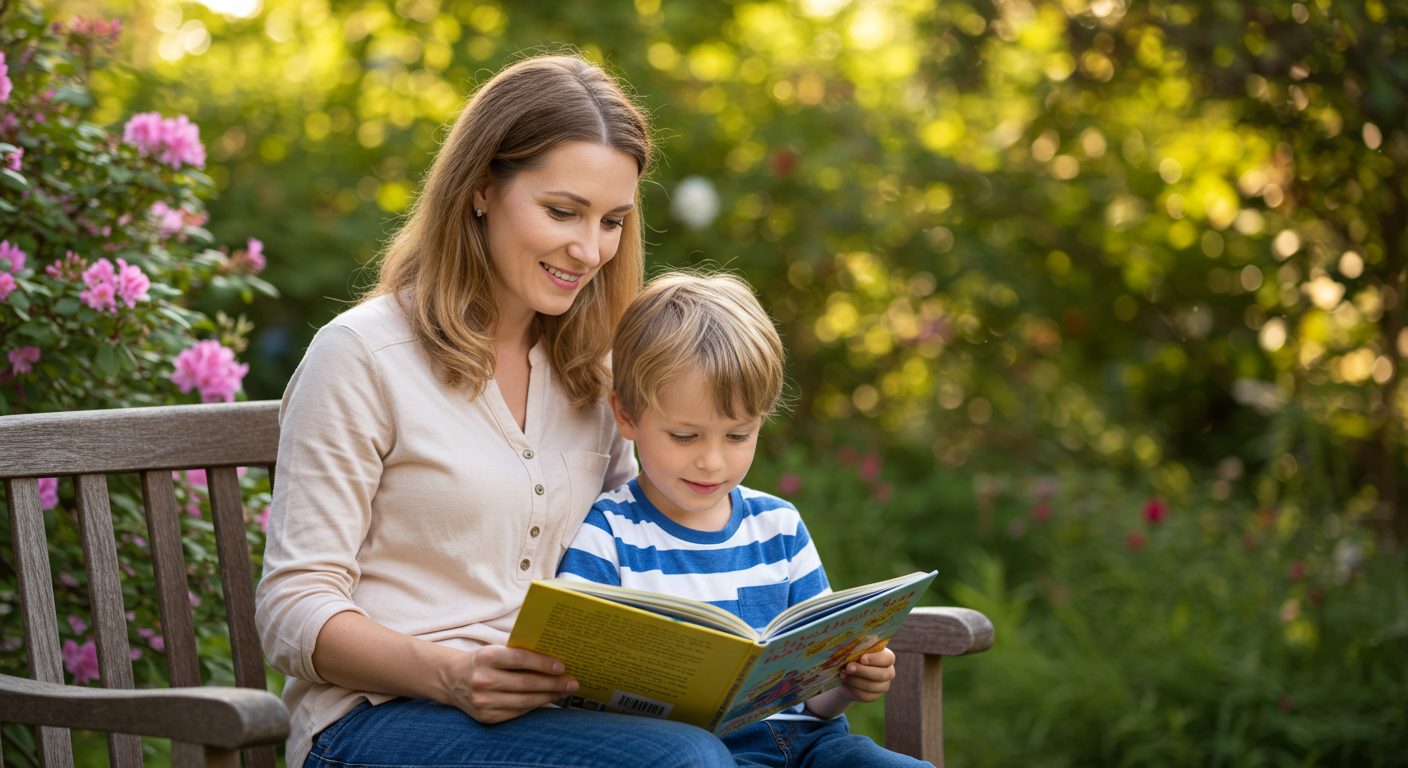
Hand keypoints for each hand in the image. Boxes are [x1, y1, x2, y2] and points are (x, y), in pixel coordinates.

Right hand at [441, 644, 578, 723]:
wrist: (451, 679)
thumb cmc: (482, 661)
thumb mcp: (494, 650)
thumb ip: (519, 653)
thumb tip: (553, 660)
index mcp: (487, 657)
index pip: (520, 660)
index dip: (543, 663)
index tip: (562, 666)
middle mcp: (483, 680)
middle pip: (526, 684)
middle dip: (553, 683)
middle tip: (572, 682)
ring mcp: (484, 702)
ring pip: (525, 701)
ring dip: (548, 697)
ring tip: (564, 692)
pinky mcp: (486, 717)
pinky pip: (517, 712)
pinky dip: (534, 706)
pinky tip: (546, 700)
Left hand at [838, 644, 895, 703]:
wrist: (847, 673)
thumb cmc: (854, 656)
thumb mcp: (856, 650)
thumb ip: (857, 649)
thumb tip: (851, 650)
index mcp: (887, 657)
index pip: (888, 658)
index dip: (875, 659)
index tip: (862, 659)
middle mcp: (889, 672)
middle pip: (881, 674)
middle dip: (862, 671)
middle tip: (848, 668)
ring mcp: (883, 686)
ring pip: (872, 686)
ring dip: (855, 680)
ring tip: (843, 675)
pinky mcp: (874, 696)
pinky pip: (865, 695)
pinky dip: (853, 689)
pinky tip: (846, 682)